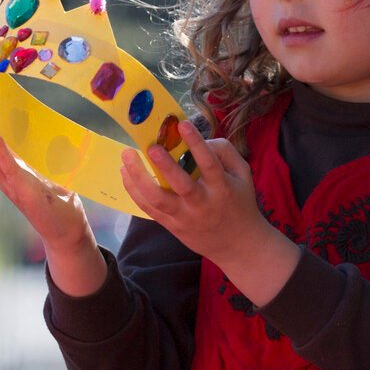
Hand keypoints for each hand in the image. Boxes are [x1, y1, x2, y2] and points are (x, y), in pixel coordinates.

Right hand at [0, 115, 91, 250]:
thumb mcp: (54, 173)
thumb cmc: (60, 202)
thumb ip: (53, 156)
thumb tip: (69, 134)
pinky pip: (8, 168)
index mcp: (13, 171)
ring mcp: (12, 185)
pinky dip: (0, 152)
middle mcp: (7, 177)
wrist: (68, 230)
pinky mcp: (23, 192)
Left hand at [123, 121, 300, 304]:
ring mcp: (184, 216)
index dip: (196, 143)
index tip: (183, 124)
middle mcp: (201, 203)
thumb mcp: (243, 175)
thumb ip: (225, 152)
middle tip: (151, 146)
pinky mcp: (171, 226)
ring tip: (127, 157)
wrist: (237, 245)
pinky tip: (126, 174)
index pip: (209, 163)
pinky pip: (148, 209)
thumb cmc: (239, 203)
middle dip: (164, 165)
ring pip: (157, 199)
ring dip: (139, 178)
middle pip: (180, 185)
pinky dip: (134, 191)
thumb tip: (199, 138)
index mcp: (222, 187)